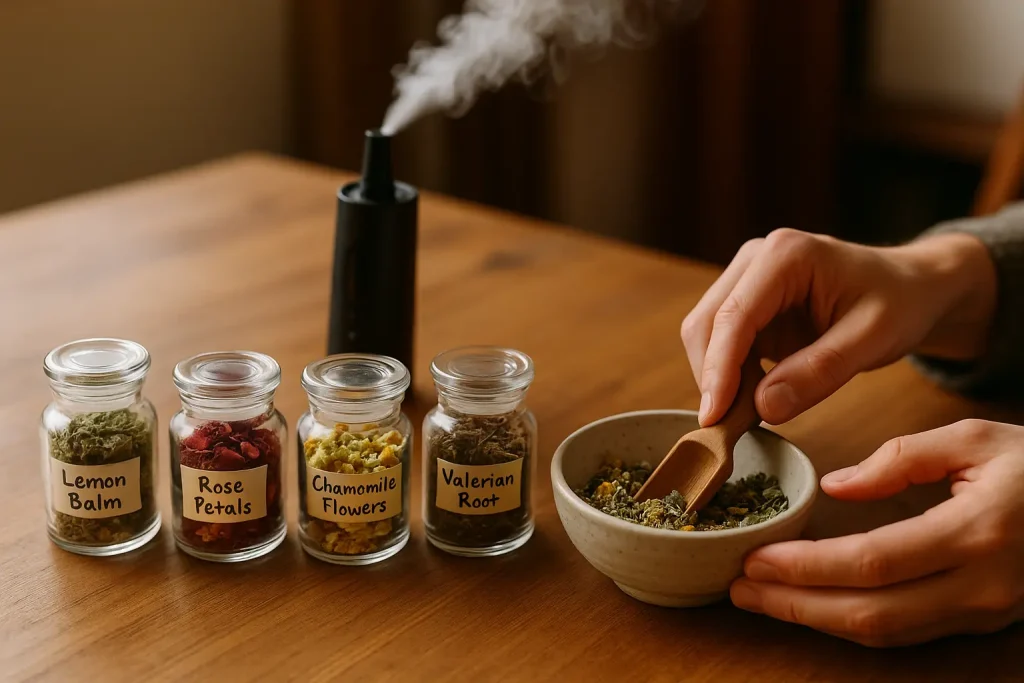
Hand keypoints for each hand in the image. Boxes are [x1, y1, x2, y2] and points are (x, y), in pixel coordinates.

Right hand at [681, 228, 996, 425]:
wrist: (912, 288)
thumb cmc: (900, 303)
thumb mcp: (873, 339)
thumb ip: (820, 371)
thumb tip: (763, 408)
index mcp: (785, 255)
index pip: (734, 317)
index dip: (719, 370)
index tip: (714, 417)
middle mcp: (755, 260)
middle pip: (706, 324)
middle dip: (712, 378)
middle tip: (729, 429)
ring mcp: (747, 279)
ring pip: (705, 335)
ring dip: (717, 379)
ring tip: (746, 417)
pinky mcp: (747, 303)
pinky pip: (721, 344)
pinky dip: (728, 376)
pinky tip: (752, 400)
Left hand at [730, 419, 1023, 646]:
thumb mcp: (974, 439)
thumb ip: (902, 460)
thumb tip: (838, 486)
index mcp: (976, 531)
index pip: (872, 562)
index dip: (805, 567)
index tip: (755, 558)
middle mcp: (981, 585)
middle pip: (871, 612)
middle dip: (795, 605)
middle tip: (738, 589)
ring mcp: (984, 612)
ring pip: (886, 633)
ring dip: (815, 620)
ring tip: (761, 599)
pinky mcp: (981, 621)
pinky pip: (905, 633)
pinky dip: (851, 622)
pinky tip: (812, 605)